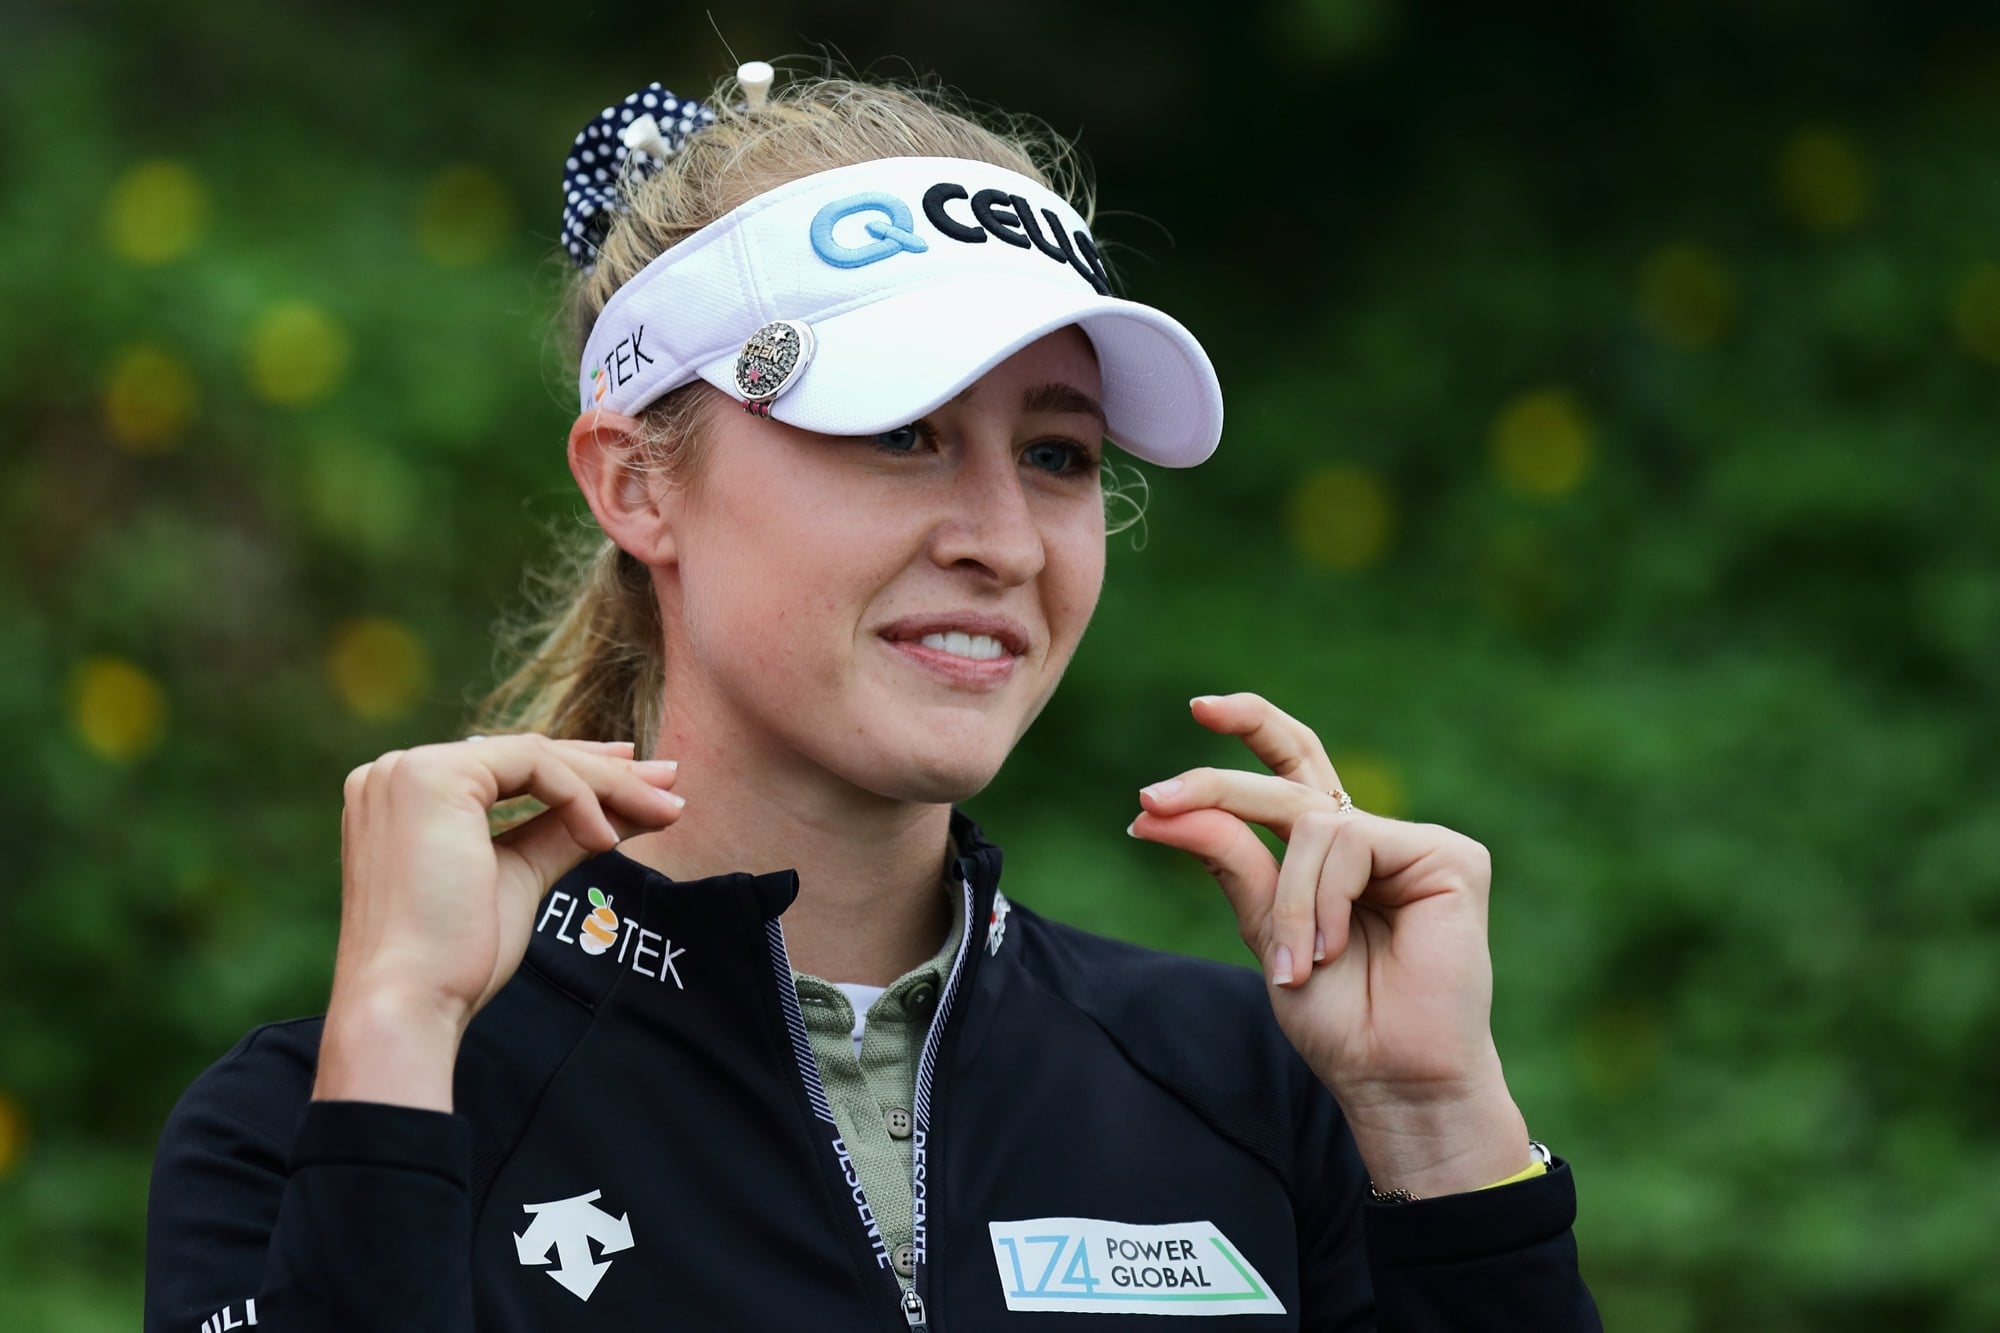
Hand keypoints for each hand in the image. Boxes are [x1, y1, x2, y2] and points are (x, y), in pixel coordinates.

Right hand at [314, 734, 685, 1109]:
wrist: (411, 1004)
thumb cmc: (458, 959)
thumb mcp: (519, 877)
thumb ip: (561, 835)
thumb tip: (624, 812)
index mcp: (406, 796)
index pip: (509, 767)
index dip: (580, 772)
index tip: (641, 787)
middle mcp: (396, 771)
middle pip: (526, 757)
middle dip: (607, 771)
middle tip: (670, 784)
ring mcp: (408, 770)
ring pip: (537, 756)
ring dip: (609, 783)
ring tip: (664, 811)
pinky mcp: (431, 777)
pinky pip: (534, 766)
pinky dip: (582, 798)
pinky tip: (607, 840)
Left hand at [1129, 693, 1529, 1195]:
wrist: (1391, 1077)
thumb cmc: (1337, 1017)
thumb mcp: (1264, 931)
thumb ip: (1231, 861)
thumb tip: (1159, 807)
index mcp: (1331, 853)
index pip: (1293, 769)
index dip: (1255, 726)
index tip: (1199, 706)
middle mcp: (1371, 838)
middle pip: (1292, 778)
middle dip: (1219, 787)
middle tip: (1153, 799)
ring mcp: (1413, 845)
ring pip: (1312, 823)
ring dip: (1286, 901)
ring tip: (1295, 965)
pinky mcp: (1450, 857)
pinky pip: (1350, 843)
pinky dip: (1322, 900)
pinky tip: (1332, 950)